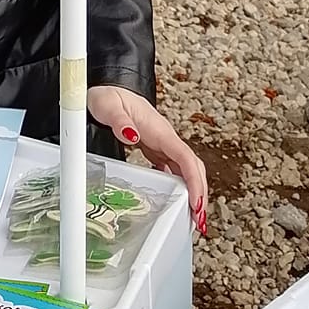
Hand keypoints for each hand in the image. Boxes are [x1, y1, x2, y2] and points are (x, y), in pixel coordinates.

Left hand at [88, 85, 208, 235]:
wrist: (111, 87)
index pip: (185, 158)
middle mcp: (166, 139)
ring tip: (193, 219)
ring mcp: (163, 144)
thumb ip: (119, 121)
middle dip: (200, 194)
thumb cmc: (110, 96)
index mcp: (160, 130)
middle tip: (199, 221)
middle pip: (193, 168)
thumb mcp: (108, 106)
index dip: (195, 182)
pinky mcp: (157, 149)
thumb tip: (132, 135)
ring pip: (187, 170)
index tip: (197, 203)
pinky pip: (175, 170)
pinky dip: (181, 187)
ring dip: (193, 194)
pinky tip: (179, 202)